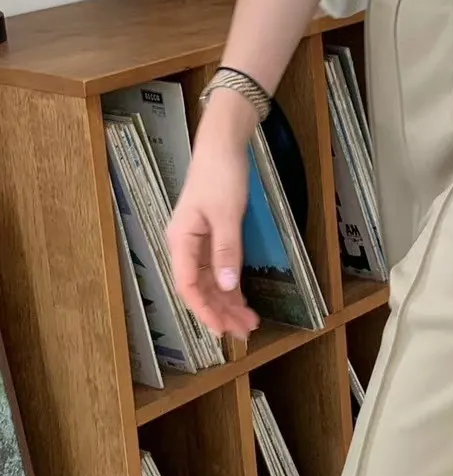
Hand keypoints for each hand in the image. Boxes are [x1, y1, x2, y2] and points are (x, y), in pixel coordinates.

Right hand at [167, 96, 258, 340]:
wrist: (223, 144)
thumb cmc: (220, 174)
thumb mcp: (226, 213)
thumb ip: (226, 251)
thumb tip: (226, 287)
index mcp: (181, 240)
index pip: (188, 286)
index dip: (205, 310)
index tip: (223, 329)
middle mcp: (185, 245)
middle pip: (201, 288)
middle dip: (221, 311)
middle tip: (245, 332)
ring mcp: (198, 241)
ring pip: (211, 281)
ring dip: (228, 302)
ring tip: (248, 322)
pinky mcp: (212, 235)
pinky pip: (219, 267)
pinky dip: (231, 284)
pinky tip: (242, 300)